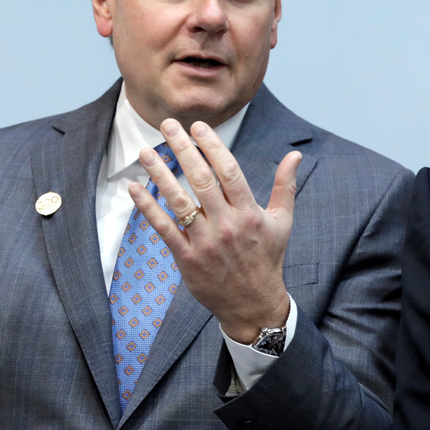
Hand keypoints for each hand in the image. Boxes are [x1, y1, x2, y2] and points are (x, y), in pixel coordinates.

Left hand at [129, 119, 299, 342]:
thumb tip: (295, 154)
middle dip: (183, 149)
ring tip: (145, 152)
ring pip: (179, 202)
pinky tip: (135, 188)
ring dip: (160, 174)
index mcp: (250, 212)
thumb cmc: (267, 258)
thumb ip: (286, 185)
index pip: (229, 171)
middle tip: (168, 125)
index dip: (212, 146)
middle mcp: (227, 225)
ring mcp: (206, 242)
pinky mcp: (188, 258)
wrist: (253, 304)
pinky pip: (164, 229)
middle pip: (201, 180)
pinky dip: (148, 208)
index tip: (198, 126)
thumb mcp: (282, 221)